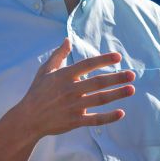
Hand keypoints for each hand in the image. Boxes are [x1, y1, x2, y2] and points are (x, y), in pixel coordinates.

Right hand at [17, 38, 134, 138]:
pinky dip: (108, 118)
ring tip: (131, 89)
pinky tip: (121, 113)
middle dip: (116, 78)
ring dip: (117, 94)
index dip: (103, 60)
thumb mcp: (45, 71)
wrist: (28, 119)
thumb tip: (67, 39)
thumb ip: (58, 55)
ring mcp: (73, 106)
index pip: (87, 65)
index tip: (118, 57)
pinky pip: (94, 120)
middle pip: (97, 83)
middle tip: (132, 75)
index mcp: (64, 76)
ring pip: (99, 100)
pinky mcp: (75, 121)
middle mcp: (70, 90)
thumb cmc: (37, 92)